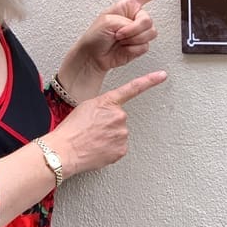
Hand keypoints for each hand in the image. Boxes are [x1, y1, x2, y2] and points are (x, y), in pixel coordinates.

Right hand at [45, 70, 167, 176]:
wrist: (64, 151)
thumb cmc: (70, 130)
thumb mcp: (85, 107)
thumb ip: (103, 106)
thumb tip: (109, 115)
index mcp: (108, 102)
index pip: (133, 88)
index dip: (150, 80)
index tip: (162, 75)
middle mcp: (119, 115)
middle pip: (119, 118)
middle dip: (108, 124)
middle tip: (92, 130)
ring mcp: (122, 133)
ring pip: (119, 134)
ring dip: (108, 137)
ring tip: (92, 140)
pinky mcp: (122, 149)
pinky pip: (118, 147)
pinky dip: (110, 149)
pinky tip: (97, 149)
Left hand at [58, 0, 179, 98]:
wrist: (93, 56)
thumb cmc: (95, 36)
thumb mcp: (107, 21)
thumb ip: (126, 22)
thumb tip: (135, 29)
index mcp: (128, 5)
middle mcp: (135, 17)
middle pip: (148, 21)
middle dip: (134, 29)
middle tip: (120, 34)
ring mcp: (138, 32)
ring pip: (149, 34)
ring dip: (133, 39)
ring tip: (120, 40)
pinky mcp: (139, 45)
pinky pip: (145, 46)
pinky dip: (133, 49)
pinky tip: (123, 47)